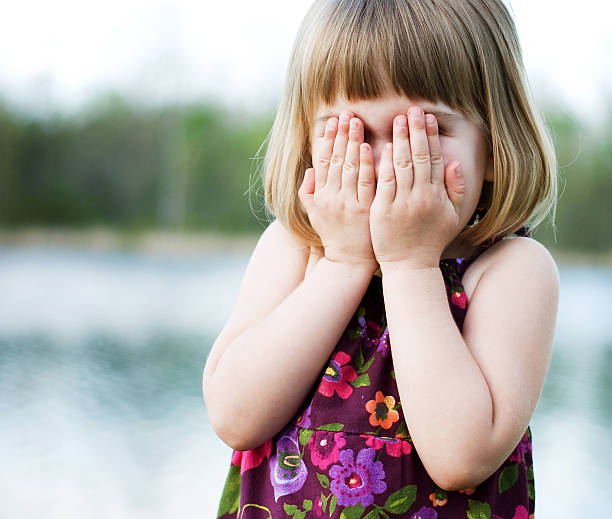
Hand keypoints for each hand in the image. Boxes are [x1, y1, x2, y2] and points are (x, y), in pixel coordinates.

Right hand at [298, 111, 377, 272]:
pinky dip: (365, 163)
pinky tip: (368, 147)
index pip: (323, 161)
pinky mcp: (365, 209)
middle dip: (341, 135)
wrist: (350, 261)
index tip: (332, 121)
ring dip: (352, 142)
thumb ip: (309, 192)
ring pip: (349, 167)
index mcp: (320, 195)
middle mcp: (332, 197)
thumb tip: (311, 169)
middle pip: (335, 159)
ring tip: (356, 121)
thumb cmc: (335, 235)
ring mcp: (348, 203)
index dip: (327, 140)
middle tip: (347, 113)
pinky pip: (365, 182)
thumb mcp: (315, 214)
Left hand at [369, 106, 465, 269]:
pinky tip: (380, 146)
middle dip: (415, 131)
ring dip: (399, 141)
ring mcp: (401, 203)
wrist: (409, 265)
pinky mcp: (383, 210)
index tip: (427, 118)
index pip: (435, 159)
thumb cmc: (430, 240)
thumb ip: (456, 190)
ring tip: (397, 120)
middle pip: (419, 157)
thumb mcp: (452, 217)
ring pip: (401, 165)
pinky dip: (382, 163)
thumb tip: (456, 163)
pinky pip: (383, 182)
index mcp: (437, 195)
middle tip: (411, 110)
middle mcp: (421, 196)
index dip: (431, 136)